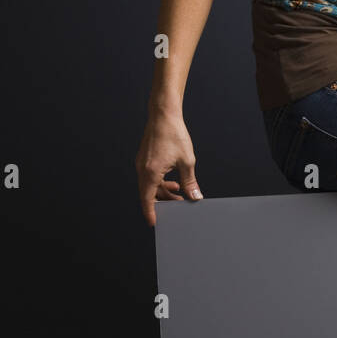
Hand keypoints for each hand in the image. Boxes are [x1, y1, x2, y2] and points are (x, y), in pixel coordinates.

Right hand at [135, 110, 202, 226]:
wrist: (164, 114)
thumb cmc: (174, 134)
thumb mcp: (187, 161)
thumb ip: (190, 182)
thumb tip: (195, 197)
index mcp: (151, 172)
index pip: (148, 199)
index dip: (151, 212)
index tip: (154, 223)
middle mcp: (142, 169)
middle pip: (149, 194)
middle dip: (163, 202)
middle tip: (177, 206)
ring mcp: (142, 163)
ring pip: (150, 185)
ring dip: (164, 191)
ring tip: (180, 193)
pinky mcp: (144, 159)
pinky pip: (150, 176)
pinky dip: (161, 182)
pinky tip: (174, 181)